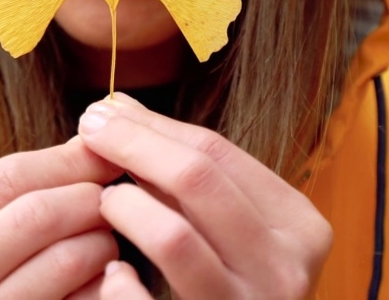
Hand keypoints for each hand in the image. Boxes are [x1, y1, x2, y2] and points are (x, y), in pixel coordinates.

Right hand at [0, 137, 125, 298]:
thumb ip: (11, 195)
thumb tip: (87, 141)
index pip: (4, 178)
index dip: (65, 161)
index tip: (106, 153)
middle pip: (33, 217)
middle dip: (87, 198)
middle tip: (117, 196)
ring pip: (61, 262)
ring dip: (101, 243)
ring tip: (109, 239)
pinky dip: (100, 288)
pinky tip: (106, 282)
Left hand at [77, 93, 331, 298]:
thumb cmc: (228, 283)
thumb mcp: (227, 226)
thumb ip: (184, 171)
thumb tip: (115, 106)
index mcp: (301, 227)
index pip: (217, 153)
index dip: (153, 127)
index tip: (104, 110)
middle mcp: (287, 270)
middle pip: (197, 181)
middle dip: (132, 146)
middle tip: (86, 133)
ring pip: (173, 237)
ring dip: (124, 207)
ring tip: (102, 202)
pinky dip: (119, 283)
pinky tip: (109, 270)